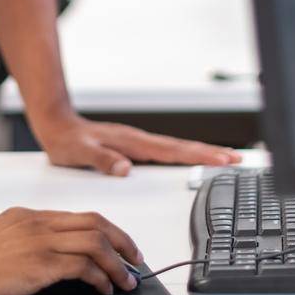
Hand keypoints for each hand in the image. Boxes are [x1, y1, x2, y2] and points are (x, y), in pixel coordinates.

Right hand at [0, 207, 142, 294]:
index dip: (104, 230)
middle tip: (134, 258)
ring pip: (95, 241)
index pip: (77, 217)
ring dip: (117, 262)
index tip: (116, 245)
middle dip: (121, 240)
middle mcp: (37, 222)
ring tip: (126, 279)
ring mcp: (40, 241)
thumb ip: (23, 239)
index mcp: (27, 215)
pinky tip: (104, 288)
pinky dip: (101, 277)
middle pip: (94, 222)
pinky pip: (84, 265)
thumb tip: (47, 255)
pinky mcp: (40, 263)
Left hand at [32, 112, 242, 176]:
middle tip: (237, 159)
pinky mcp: (134, 148)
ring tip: (224, 159)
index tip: (222, 159)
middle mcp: (139, 142)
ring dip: (201, 153)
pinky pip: (166, 152)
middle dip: (211, 153)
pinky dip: (184, 155)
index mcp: (132, 143)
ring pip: (177, 149)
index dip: (199, 156)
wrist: (56, 125)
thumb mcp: (80, 153)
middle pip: (183, 148)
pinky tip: (189, 161)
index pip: (173, 151)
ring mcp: (138, 144)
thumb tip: (125, 168)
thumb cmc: (66, 140)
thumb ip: (102, 160)